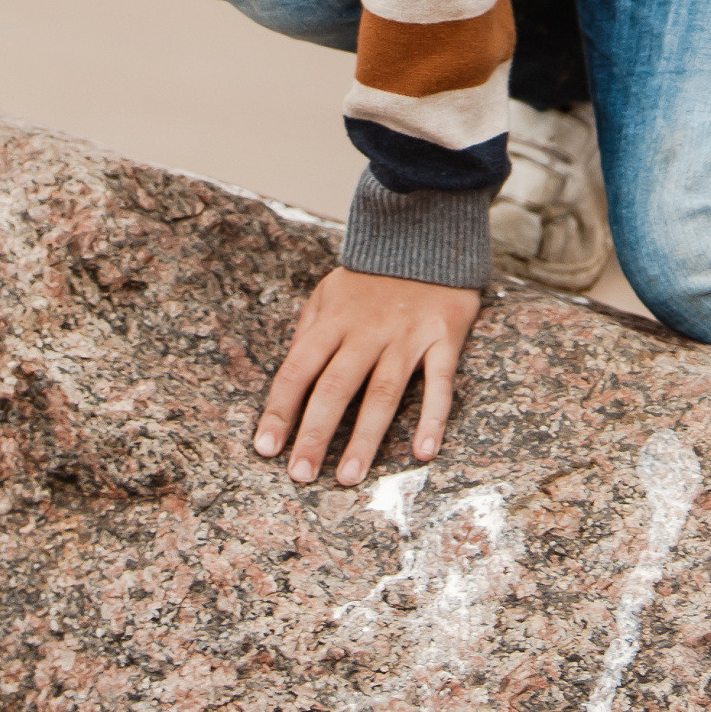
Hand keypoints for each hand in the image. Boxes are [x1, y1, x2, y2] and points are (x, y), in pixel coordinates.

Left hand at [254, 266, 481, 486]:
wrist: (427, 234)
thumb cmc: (370, 277)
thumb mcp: (328, 293)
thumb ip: (309, 334)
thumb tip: (288, 382)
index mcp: (333, 319)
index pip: (297, 370)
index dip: (279, 410)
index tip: (266, 448)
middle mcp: (366, 330)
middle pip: (335, 387)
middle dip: (315, 434)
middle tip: (301, 476)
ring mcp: (407, 335)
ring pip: (382, 393)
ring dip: (365, 438)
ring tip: (349, 477)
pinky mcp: (444, 336)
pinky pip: (439, 383)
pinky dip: (433, 418)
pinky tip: (423, 452)